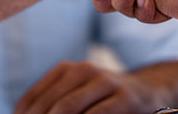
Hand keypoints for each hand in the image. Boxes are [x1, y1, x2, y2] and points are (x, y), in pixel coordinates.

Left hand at [14, 60, 164, 113]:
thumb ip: (53, 104)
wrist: (145, 92)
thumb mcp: (77, 95)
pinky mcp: (124, 98)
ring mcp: (105, 82)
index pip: (32, 99)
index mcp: (66, 69)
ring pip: (69, 107)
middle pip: (51, 105)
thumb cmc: (103, 100)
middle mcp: (84, 70)